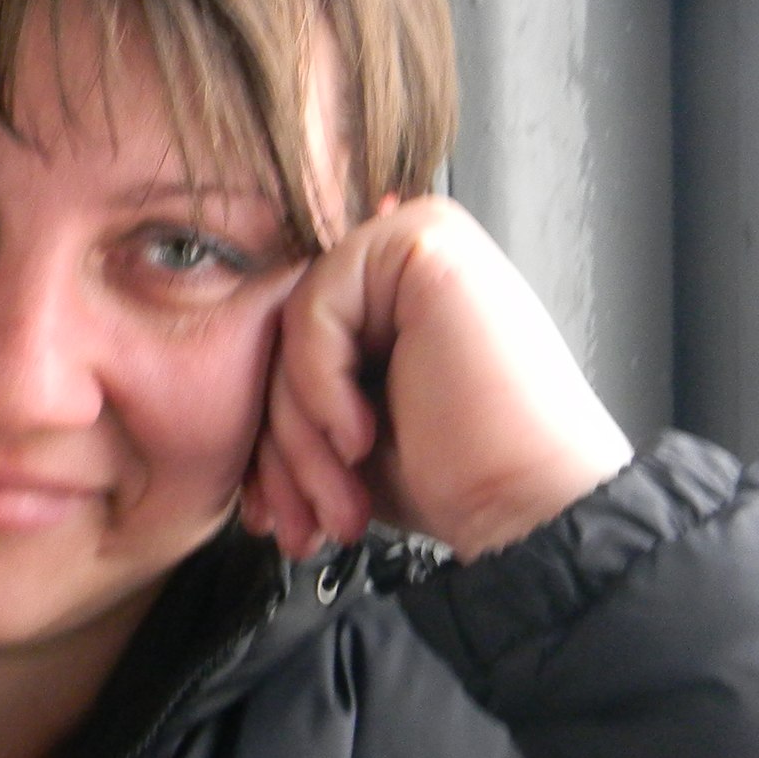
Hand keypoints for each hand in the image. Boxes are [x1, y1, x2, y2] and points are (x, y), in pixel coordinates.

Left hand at [240, 196, 632, 560]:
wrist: (529, 507)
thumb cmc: (459, 476)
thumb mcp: (345, 431)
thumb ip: (298, 387)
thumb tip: (229, 385)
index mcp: (394, 294)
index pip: (288, 344)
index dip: (279, 436)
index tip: (285, 512)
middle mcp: (404, 257)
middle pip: (284, 338)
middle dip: (285, 447)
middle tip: (310, 520)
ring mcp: (416, 237)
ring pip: (291, 330)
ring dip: (301, 437)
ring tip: (342, 499)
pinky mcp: (421, 239)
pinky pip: (312, 309)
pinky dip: (320, 389)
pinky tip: (363, 435)